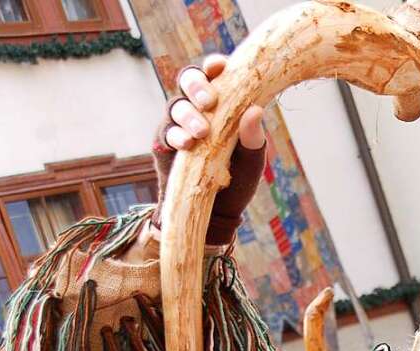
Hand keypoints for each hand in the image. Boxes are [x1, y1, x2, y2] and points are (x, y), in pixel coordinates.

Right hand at [141, 53, 267, 248]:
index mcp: (222, 104)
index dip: (214, 66)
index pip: (215, 76)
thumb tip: (256, 110)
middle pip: (188, 80)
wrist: (215, 215)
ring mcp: (178, 125)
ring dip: (188, 115)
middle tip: (210, 101)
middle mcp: (198, 109)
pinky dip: (175, 136)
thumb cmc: (237, 182)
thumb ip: (254, 139)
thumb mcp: (252, 162)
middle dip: (197, 86)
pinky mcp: (164, 145)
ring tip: (202, 133)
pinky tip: (187, 145)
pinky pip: (165, 133)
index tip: (219, 65)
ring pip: (175, 105)